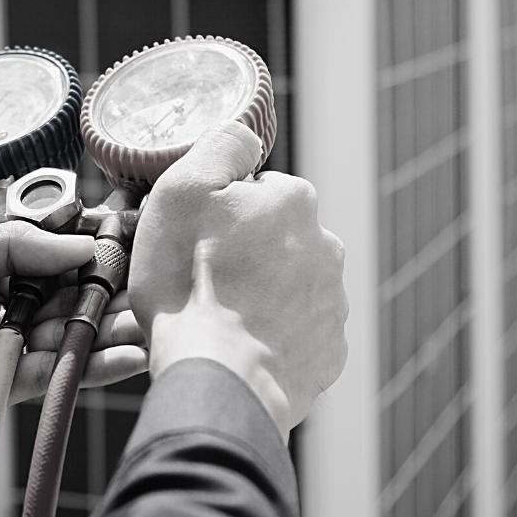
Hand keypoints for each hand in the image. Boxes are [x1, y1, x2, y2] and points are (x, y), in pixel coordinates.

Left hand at [0, 222, 147, 440]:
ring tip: (141, 330)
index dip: (85, 265)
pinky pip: (35, 380)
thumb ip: (17, 247)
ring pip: (55, 348)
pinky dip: (75, 369)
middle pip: (58, 311)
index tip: (123, 256)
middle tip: (143, 299)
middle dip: (101, 305)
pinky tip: (112, 358)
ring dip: (99, 340)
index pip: (48, 269)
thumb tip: (78, 246)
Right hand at [129, 122, 347, 439]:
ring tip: (218, 316)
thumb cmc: (191, 283)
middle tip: (201, 278)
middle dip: (243, 250)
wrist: (220, 378)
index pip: (254, 189)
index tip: (195, 238)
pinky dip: (271, 333)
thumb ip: (223, 146)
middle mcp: (325, 245)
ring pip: (286, 282)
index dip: (218, 211)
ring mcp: (332, 301)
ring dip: (258, 291)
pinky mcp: (328, 351)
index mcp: (294, 201)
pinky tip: (240, 343)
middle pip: (272, 236)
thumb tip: (248, 138)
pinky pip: (295, 329)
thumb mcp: (184, 190)